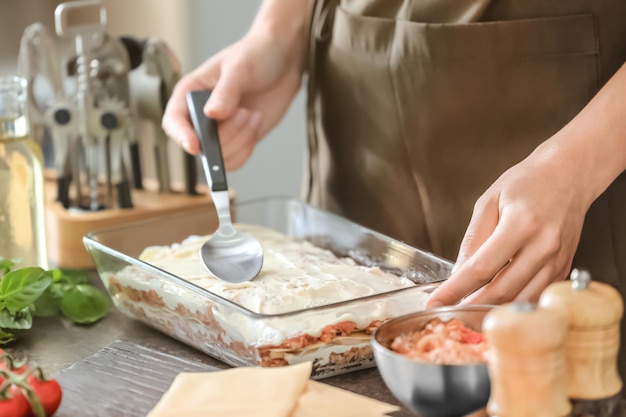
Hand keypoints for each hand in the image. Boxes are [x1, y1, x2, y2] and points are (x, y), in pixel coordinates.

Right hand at [162, 32, 302, 169]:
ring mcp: (220, 130)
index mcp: (191, 93)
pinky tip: (255, 125)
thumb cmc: (255, 55)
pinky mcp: (238, 140)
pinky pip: (235, 160)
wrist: (281, 61)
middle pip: (199, 144)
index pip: (174, 120)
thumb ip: (225, 92)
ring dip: (240, 140)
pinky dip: (247, 148)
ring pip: (219, 156)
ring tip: (252, 116)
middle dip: (224, 136)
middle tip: (244, 114)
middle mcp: (201, 115)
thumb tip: (212, 114)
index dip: (181, 135)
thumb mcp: (239, 68)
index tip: (196, 145)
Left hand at [426, 142, 594, 306]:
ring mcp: (557, 260)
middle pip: (502, 290)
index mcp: (521, 224)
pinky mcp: (564, 269)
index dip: (455, 290)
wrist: (569, 175)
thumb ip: (473, 240)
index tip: (436, 302)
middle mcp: (543, 245)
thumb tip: (457, 274)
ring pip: (521, 300)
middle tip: (450, 311)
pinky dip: (513, 305)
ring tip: (469, 310)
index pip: (481, 268)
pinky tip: (496, 302)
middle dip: (471, 306)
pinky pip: (536, 297)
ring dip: (493, 311)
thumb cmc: (528, 183)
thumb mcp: (489, 203)